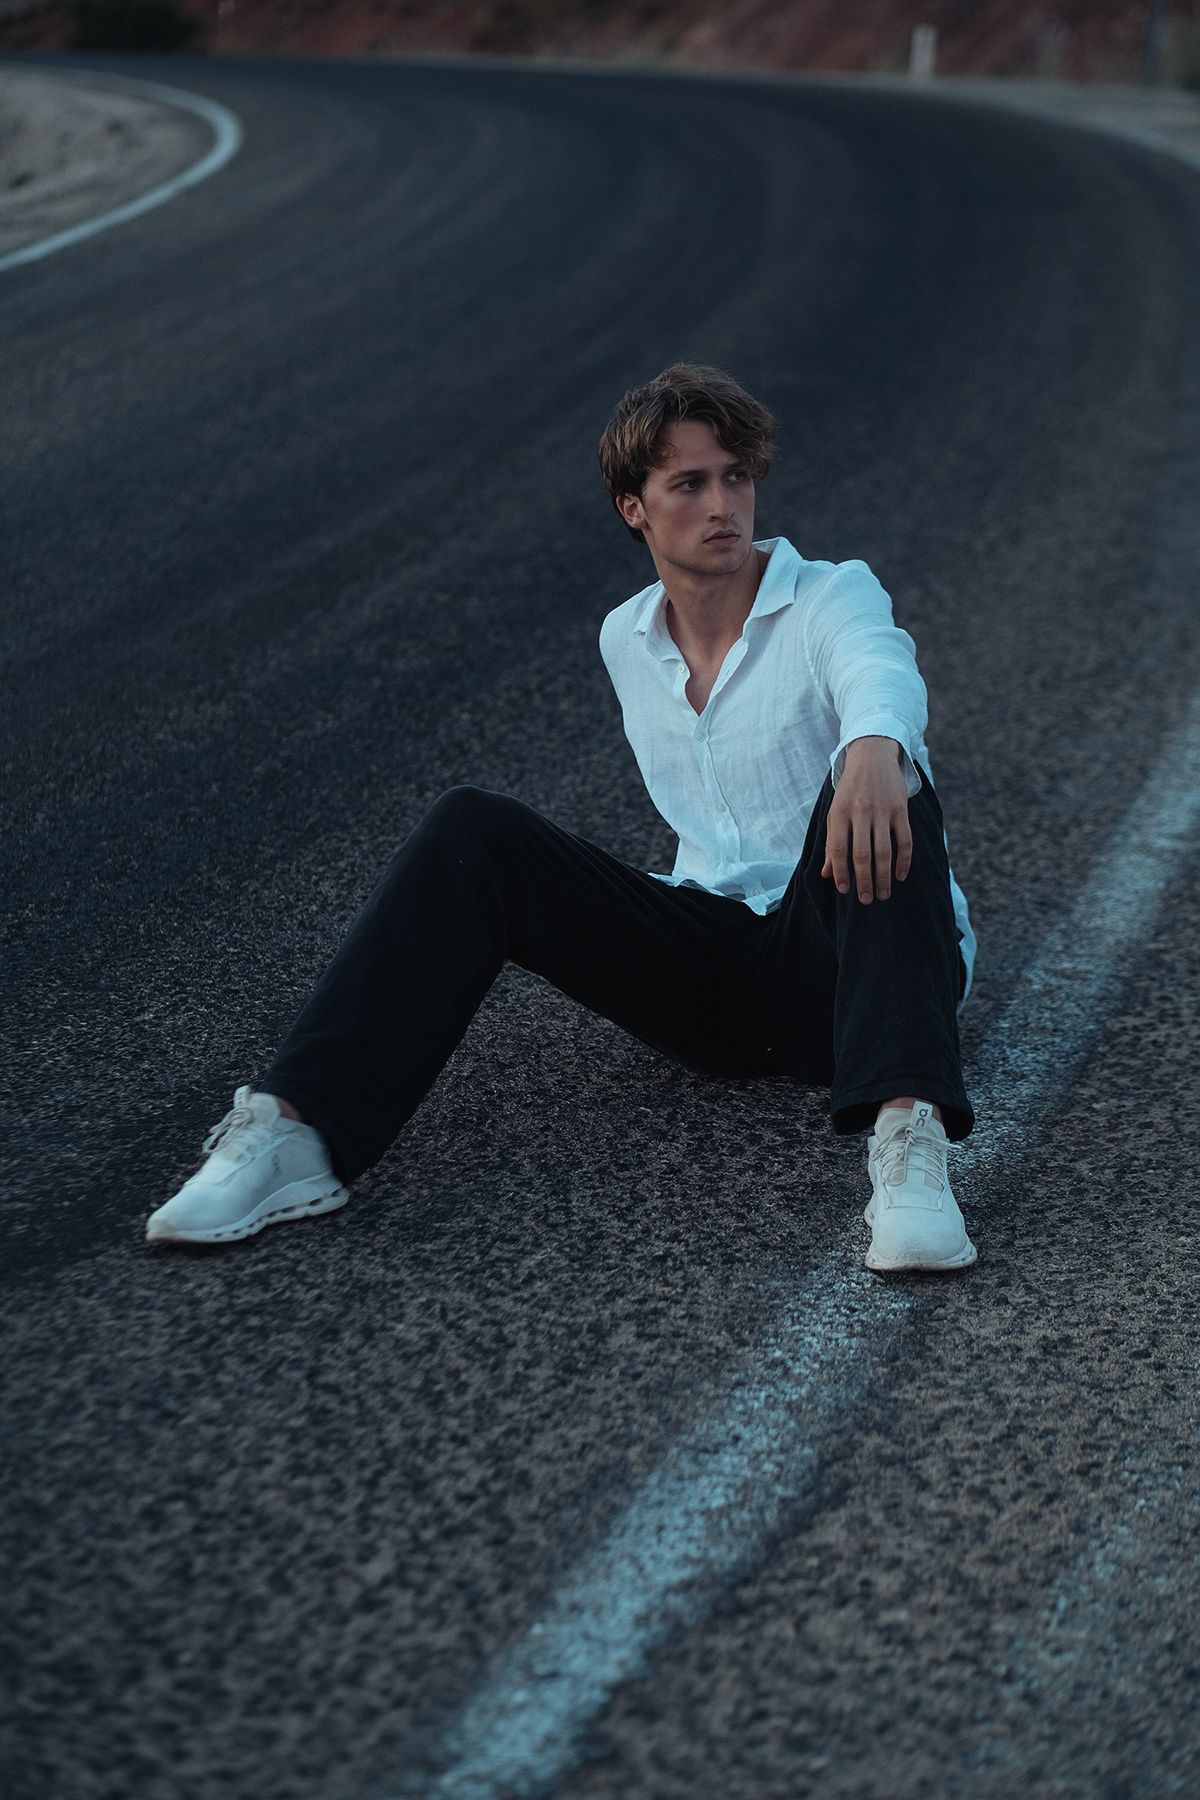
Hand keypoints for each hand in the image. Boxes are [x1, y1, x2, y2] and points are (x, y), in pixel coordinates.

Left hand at [820, 737, 912, 903]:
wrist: (872, 756)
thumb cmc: (850, 791)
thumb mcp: (835, 813)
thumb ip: (832, 843)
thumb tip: (828, 875)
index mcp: (839, 814)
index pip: (838, 850)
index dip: (841, 872)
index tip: (844, 891)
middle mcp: (860, 812)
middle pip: (862, 854)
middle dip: (864, 881)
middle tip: (867, 900)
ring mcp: (882, 810)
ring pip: (884, 851)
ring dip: (884, 876)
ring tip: (883, 894)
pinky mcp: (901, 809)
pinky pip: (904, 840)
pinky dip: (904, 861)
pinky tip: (901, 876)